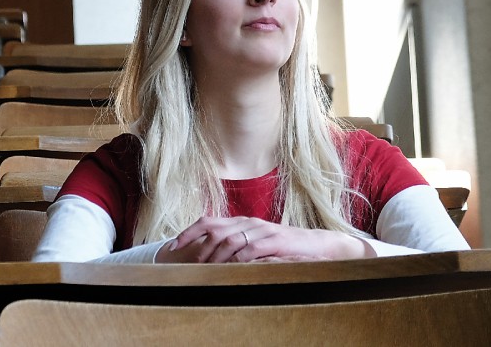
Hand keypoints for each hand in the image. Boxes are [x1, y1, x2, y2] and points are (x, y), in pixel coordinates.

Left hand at [155, 216, 371, 262]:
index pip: (208, 222)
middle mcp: (249, 222)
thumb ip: (235, 247)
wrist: (318, 245)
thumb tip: (208, 258)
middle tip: (189, 263)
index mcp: (241, 222)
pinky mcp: (276, 242)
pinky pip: (252, 249)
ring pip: (230, 239)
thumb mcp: (256, 244)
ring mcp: (262, 231)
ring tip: (206, 268)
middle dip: (197, 246)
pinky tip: (231, 267)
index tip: (171, 247)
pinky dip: (239, 258)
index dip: (187, 233)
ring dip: (215, 255)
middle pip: (214, 229)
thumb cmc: (284, 247)